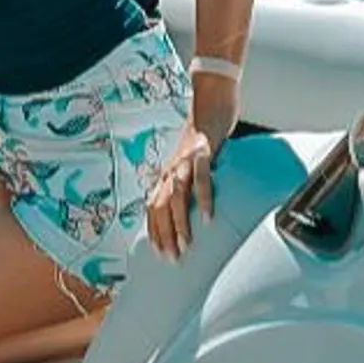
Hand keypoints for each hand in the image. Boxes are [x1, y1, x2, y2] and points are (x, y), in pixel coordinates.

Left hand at [144, 84, 234, 259]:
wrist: (210, 103)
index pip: (153, 207)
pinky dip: (203, 200)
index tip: (159, 254)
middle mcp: (171, 169)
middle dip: (164, 234)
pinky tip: (207, 217)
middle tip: (172, 259)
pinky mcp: (202, 152)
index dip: (154, 230)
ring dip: (179, 223)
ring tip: (185, 246)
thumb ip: (187, 183)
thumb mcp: (191, 163)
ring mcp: (185, 161)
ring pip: (176, 197)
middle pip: (160, 206)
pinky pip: (201, 179)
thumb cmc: (203, 137)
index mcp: (167, 173)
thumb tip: (186, 207)